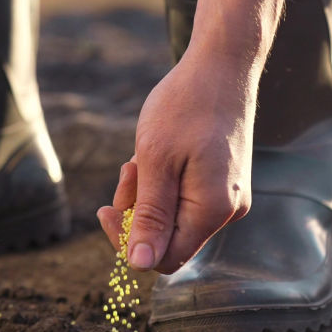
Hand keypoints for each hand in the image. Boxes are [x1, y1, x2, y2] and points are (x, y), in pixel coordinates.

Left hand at [97, 51, 253, 272]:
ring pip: (170, 216)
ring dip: (145, 193)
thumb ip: (151, 217)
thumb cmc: (186, 106)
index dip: (128, 243)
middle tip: (129, 171)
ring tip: (141, 156)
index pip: (163, 258)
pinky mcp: (220, 182)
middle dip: (136, 211)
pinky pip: (181, 198)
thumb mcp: (156, 161)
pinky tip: (155, 153)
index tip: (106, 209)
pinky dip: (160, 182)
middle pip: (166, 239)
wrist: (220, 66)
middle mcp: (226, 211)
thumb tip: (141, 265)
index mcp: (212, 210)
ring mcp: (226, 196)